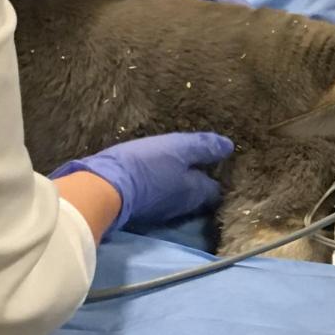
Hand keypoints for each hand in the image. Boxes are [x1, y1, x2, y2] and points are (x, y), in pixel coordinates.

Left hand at [49, 132, 232, 235]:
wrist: (103, 186)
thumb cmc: (154, 185)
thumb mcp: (187, 192)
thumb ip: (205, 189)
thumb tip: (216, 188)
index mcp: (185, 144)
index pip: (209, 144)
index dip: (220, 148)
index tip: (230, 149)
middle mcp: (166, 142)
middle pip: (189, 148)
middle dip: (200, 154)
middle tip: (212, 161)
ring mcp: (144, 150)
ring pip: (171, 155)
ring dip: (180, 162)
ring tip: (188, 171)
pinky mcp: (127, 162)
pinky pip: (156, 163)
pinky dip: (165, 168)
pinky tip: (164, 176)